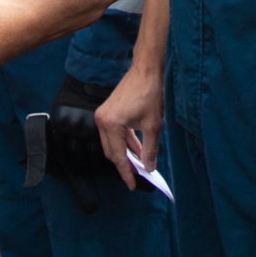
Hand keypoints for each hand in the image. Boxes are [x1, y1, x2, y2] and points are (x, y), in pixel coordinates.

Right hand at [97, 67, 163, 187]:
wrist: (145, 71)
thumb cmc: (149, 94)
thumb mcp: (153, 126)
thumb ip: (150, 150)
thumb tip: (149, 168)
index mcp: (111, 125)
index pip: (118, 156)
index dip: (126, 173)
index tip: (133, 185)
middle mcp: (101, 121)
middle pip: (111, 151)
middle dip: (124, 165)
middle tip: (137, 177)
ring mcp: (102, 116)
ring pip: (111, 144)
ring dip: (125, 154)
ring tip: (139, 164)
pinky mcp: (106, 112)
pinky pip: (113, 134)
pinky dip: (124, 142)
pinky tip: (136, 149)